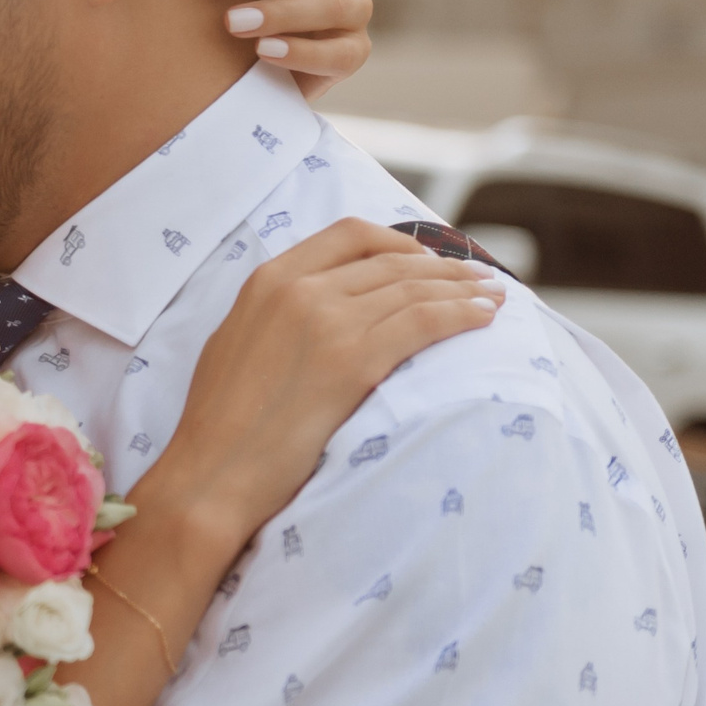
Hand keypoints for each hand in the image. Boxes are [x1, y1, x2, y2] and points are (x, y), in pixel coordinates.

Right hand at [133, 219, 502, 564]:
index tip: (428, 260)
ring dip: (462, 290)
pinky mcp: (352, 360)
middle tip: (479, 278)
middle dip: (444, 266)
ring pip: (413, 288)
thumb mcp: (237, 340)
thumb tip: (321, 306)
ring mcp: (326, 320)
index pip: (350, 234)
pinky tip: (482, 320)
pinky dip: (460, 316)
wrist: (212, 470)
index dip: (400, 242)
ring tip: (493, 298)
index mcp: (268, 279)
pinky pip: (422, 323)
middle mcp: (298, 288)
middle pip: (391, 260)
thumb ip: (278, 312)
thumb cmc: (220, 421)